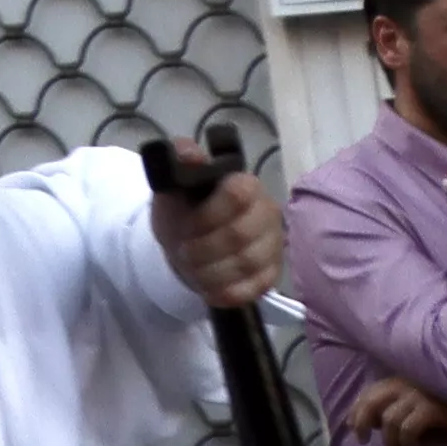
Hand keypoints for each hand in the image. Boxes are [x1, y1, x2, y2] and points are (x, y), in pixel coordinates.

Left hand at [151, 157, 281, 311]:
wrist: (187, 241)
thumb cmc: (184, 208)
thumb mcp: (172, 184)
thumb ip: (180, 162)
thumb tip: (189, 153)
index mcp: (245, 184)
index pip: (239, 193)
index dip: (209, 214)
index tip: (187, 226)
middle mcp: (267, 213)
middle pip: (241, 235)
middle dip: (205, 248)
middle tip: (183, 253)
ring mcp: (273, 245)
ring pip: (247, 264)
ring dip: (211, 272)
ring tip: (191, 269)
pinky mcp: (272, 274)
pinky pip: (253, 289)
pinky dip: (225, 291)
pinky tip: (208, 288)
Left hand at [347, 374, 446, 445]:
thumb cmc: (446, 396)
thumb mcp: (416, 395)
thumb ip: (395, 401)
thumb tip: (373, 422)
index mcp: (396, 380)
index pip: (366, 395)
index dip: (356, 413)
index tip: (354, 428)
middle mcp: (402, 384)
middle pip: (370, 404)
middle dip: (361, 424)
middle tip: (363, 441)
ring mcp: (417, 396)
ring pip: (389, 421)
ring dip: (389, 440)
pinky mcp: (432, 409)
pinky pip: (409, 429)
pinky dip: (406, 441)